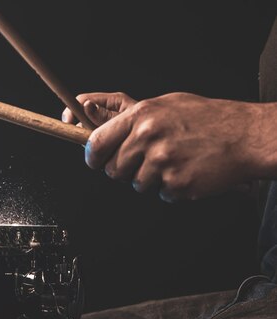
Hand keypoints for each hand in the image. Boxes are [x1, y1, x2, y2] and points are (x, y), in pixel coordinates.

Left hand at [64, 92, 276, 201]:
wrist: (246, 136)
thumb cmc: (206, 118)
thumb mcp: (165, 105)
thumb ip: (133, 120)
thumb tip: (103, 134)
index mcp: (141, 116)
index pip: (97, 143)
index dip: (93, 156)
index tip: (95, 161)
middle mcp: (148, 139)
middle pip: (114, 169)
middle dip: (125, 169)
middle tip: (146, 161)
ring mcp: (162, 163)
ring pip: (136, 184)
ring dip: (151, 179)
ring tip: (174, 161)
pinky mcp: (176, 184)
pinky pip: (160, 193)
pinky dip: (171, 187)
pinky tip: (187, 170)